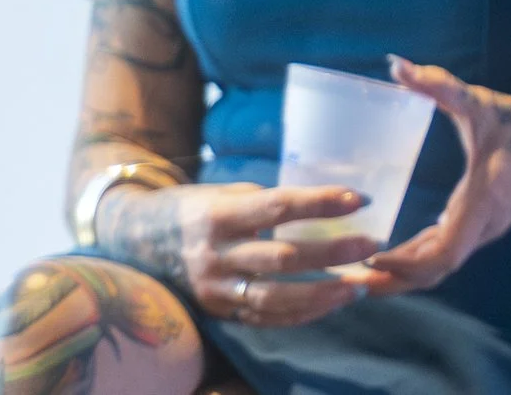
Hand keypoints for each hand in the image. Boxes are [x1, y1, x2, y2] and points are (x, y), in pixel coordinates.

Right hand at [100, 181, 376, 326]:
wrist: (137, 241)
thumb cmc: (197, 209)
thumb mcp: (226, 194)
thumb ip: (268, 204)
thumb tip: (328, 205)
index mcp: (217, 215)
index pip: (276, 207)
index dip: (319, 202)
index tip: (361, 199)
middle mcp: (214, 255)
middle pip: (282, 258)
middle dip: (332, 252)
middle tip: (373, 244)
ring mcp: (215, 289)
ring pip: (275, 297)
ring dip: (323, 294)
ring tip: (360, 284)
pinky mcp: (218, 311)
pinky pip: (265, 317)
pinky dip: (302, 313)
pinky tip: (333, 303)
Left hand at [361, 57, 510, 292]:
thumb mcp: (481, 102)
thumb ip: (440, 86)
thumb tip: (397, 64)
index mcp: (482, 204)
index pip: (443, 255)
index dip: (406, 264)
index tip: (370, 259)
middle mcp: (483, 227)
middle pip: (436, 271)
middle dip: (394, 280)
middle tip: (348, 281)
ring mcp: (484, 231)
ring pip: (441, 267)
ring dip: (403, 274)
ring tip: (358, 275)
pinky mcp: (482, 226)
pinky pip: (447, 253)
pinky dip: (417, 260)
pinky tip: (389, 256)